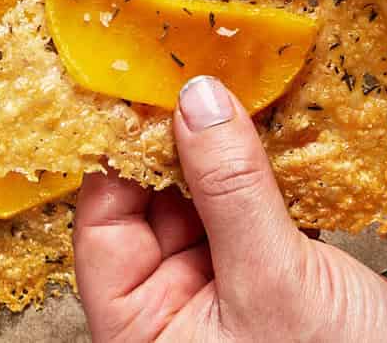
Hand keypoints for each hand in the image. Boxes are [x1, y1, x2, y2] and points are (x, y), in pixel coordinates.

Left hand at [74, 75, 386, 341]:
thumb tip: (195, 105)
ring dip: (225, 144)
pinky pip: (258, 203)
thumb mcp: (273, 283)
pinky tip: (276, 121)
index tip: (136, 86)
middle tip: (190, 70)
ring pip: (208, 195)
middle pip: (153, 200)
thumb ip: (230, 190)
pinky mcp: (281, 273)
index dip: (117, 152)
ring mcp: (230, 289)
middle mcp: (178, 311)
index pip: (105, 223)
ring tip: (232, 81)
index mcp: (146, 331)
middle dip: (175, 137)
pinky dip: (268, 165)